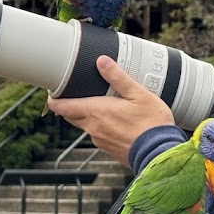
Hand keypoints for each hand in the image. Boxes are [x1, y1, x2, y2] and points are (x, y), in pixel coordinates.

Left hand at [46, 55, 175, 165]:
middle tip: (77, 94)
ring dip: (88, 116)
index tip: (54, 92)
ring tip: (104, 106)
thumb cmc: (152, 123)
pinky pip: (98, 135)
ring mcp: (100, 140)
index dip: (54, 99)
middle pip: (70, 116)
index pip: (62, 107)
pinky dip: (102, 127)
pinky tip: (117, 122)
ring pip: (85, 126)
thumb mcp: (138, 94)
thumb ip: (118, 77)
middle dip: (70, 106)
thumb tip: (102, 61)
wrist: (160, 152)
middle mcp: (93, 128)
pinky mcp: (109, 149)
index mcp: (96, 112)